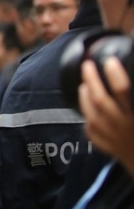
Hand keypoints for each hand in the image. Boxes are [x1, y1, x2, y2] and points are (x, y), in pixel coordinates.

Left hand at [79, 58, 133, 175]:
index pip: (123, 90)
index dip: (114, 74)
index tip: (110, 61)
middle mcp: (124, 126)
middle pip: (101, 100)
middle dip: (91, 80)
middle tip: (87, 66)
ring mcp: (114, 138)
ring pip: (91, 115)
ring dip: (84, 97)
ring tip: (83, 84)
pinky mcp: (108, 147)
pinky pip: (91, 131)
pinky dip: (87, 117)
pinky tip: (86, 107)